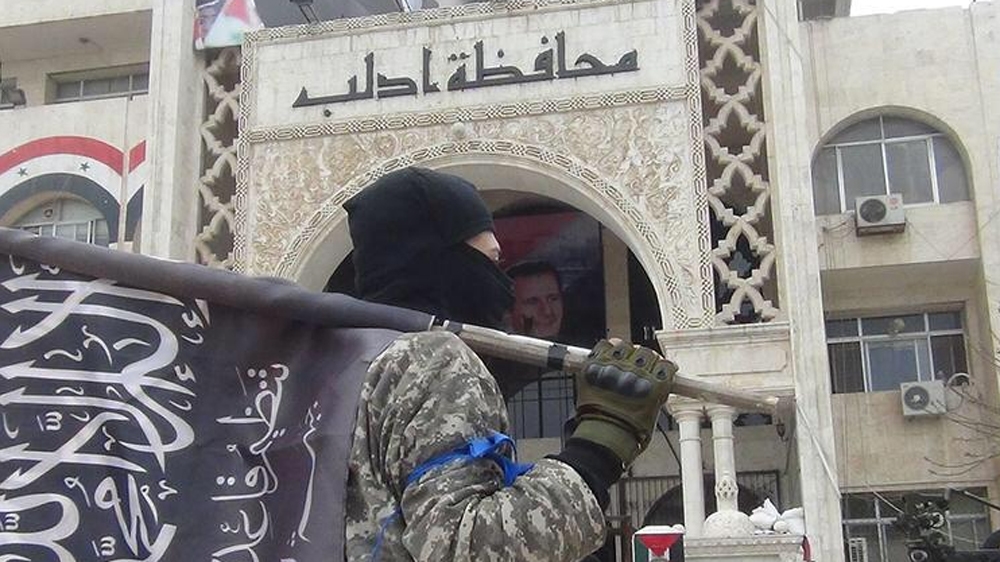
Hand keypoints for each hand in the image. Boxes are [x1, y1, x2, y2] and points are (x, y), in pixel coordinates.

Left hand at [570, 339, 676, 466]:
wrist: (603, 439)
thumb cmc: (629, 434)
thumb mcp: (653, 413)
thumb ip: (654, 393)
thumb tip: (655, 381)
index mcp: (655, 385)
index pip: (665, 365)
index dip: (662, 367)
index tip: (658, 369)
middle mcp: (636, 373)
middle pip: (645, 353)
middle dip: (644, 359)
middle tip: (639, 366)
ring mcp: (614, 368)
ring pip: (624, 346)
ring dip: (624, 351)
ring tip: (621, 360)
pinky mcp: (594, 367)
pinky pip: (602, 346)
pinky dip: (605, 348)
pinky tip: (606, 355)